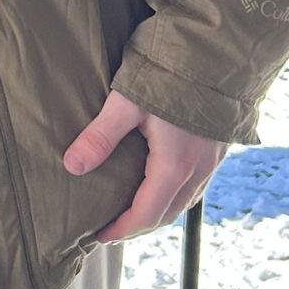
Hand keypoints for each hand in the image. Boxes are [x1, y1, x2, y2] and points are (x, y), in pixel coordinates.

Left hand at [62, 89, 225, 243]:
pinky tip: (159, 185)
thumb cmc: (170, 75)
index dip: (122, 229)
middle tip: (111, 230)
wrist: (216, 53)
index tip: (99, 236)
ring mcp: (211, 161)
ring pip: (183, 202)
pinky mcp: (216, 148)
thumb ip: (100, 136)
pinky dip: (173, 195)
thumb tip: (72, 167)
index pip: (146, 214)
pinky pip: (195, 186)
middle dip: (139, 226)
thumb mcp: (127, 103)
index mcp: (174, 166)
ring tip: (131, 212)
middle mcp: (197, 170)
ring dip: (157, 212)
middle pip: (167, 214)